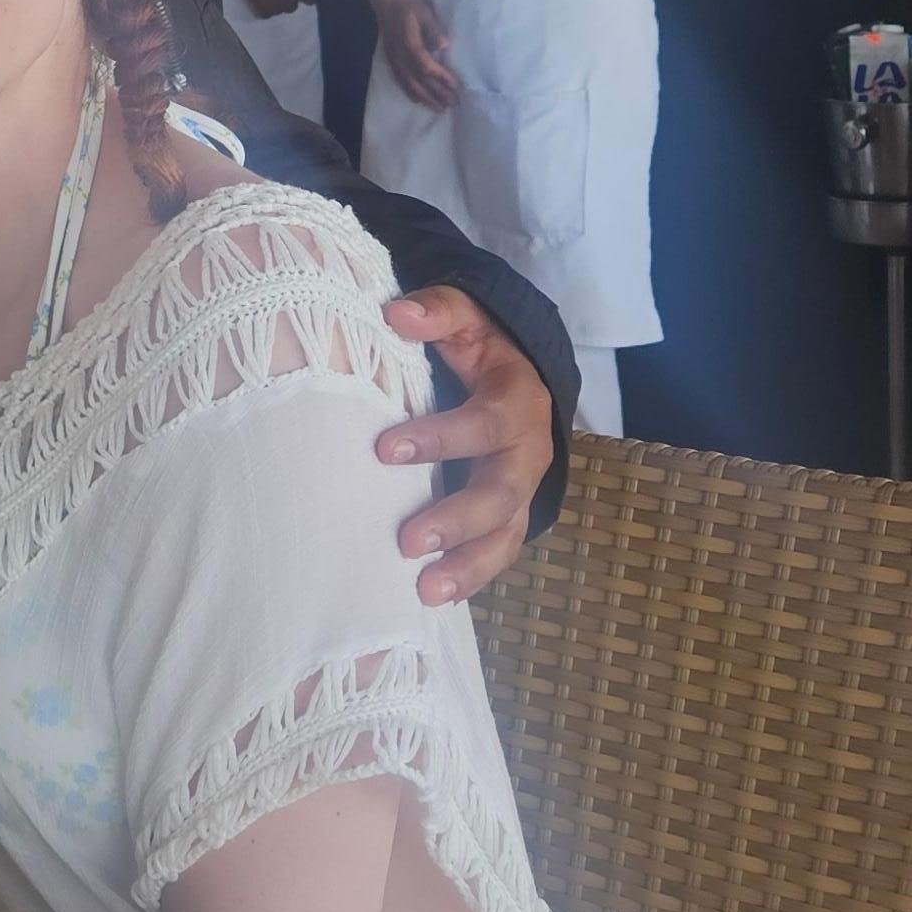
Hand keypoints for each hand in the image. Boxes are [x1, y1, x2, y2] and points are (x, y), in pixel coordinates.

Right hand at [369, 0, 459, 109]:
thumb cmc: (408, 2)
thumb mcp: (424, 11)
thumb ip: (433, 29)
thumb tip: (444, 46)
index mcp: (408, 42)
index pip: (426, 66)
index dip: (441, 78)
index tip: (456, 86)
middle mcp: (399, 54)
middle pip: (418, 80)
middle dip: (436, 93)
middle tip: (453, 104)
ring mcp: (393, 58)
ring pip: (408, 83)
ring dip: (424, 97)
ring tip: (439, 108)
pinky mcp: (390, 58)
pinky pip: (399, 80)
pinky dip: (410, 92)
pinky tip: (418, 100)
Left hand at [374, 292, 553, 605]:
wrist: (519, 377)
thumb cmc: (480, 349)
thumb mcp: (466, 319)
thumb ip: (438, 312)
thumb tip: (397, 314)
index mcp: (517, 402)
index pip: (484, 424)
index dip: (440, 437)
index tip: (385, 447)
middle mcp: (527, 452)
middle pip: (501, 493)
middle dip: (457, 519)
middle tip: (408, 540)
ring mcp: (521, 491)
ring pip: (505, 535)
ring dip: (468, 566)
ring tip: (425, 590)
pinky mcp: (507, 518)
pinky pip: (496, 554)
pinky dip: (470, 578)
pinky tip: (433, 599)